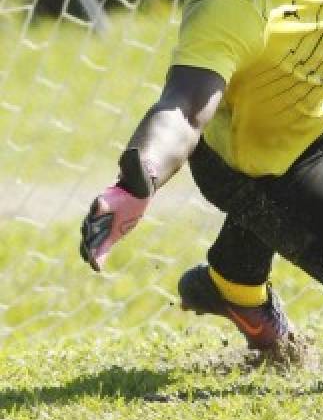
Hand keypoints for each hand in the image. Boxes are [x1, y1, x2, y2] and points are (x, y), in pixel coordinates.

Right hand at [79, 149, 155, 271]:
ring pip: (92, 239)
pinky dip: (99, 257)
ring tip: (91, 262)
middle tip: (88, 249)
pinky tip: (98, 268)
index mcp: (109, 198)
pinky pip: (102, 247)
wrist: (135, 189)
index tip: (99, 209)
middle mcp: (101, 213)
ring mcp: (103, 224)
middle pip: (91, 226)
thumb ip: (133, 164)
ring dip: (90, 250)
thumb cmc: (136, 179)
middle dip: (89, 237)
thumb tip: (133, 151)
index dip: (99, 207)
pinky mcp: (110, 233)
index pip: (101, 203)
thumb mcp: (137, 171)